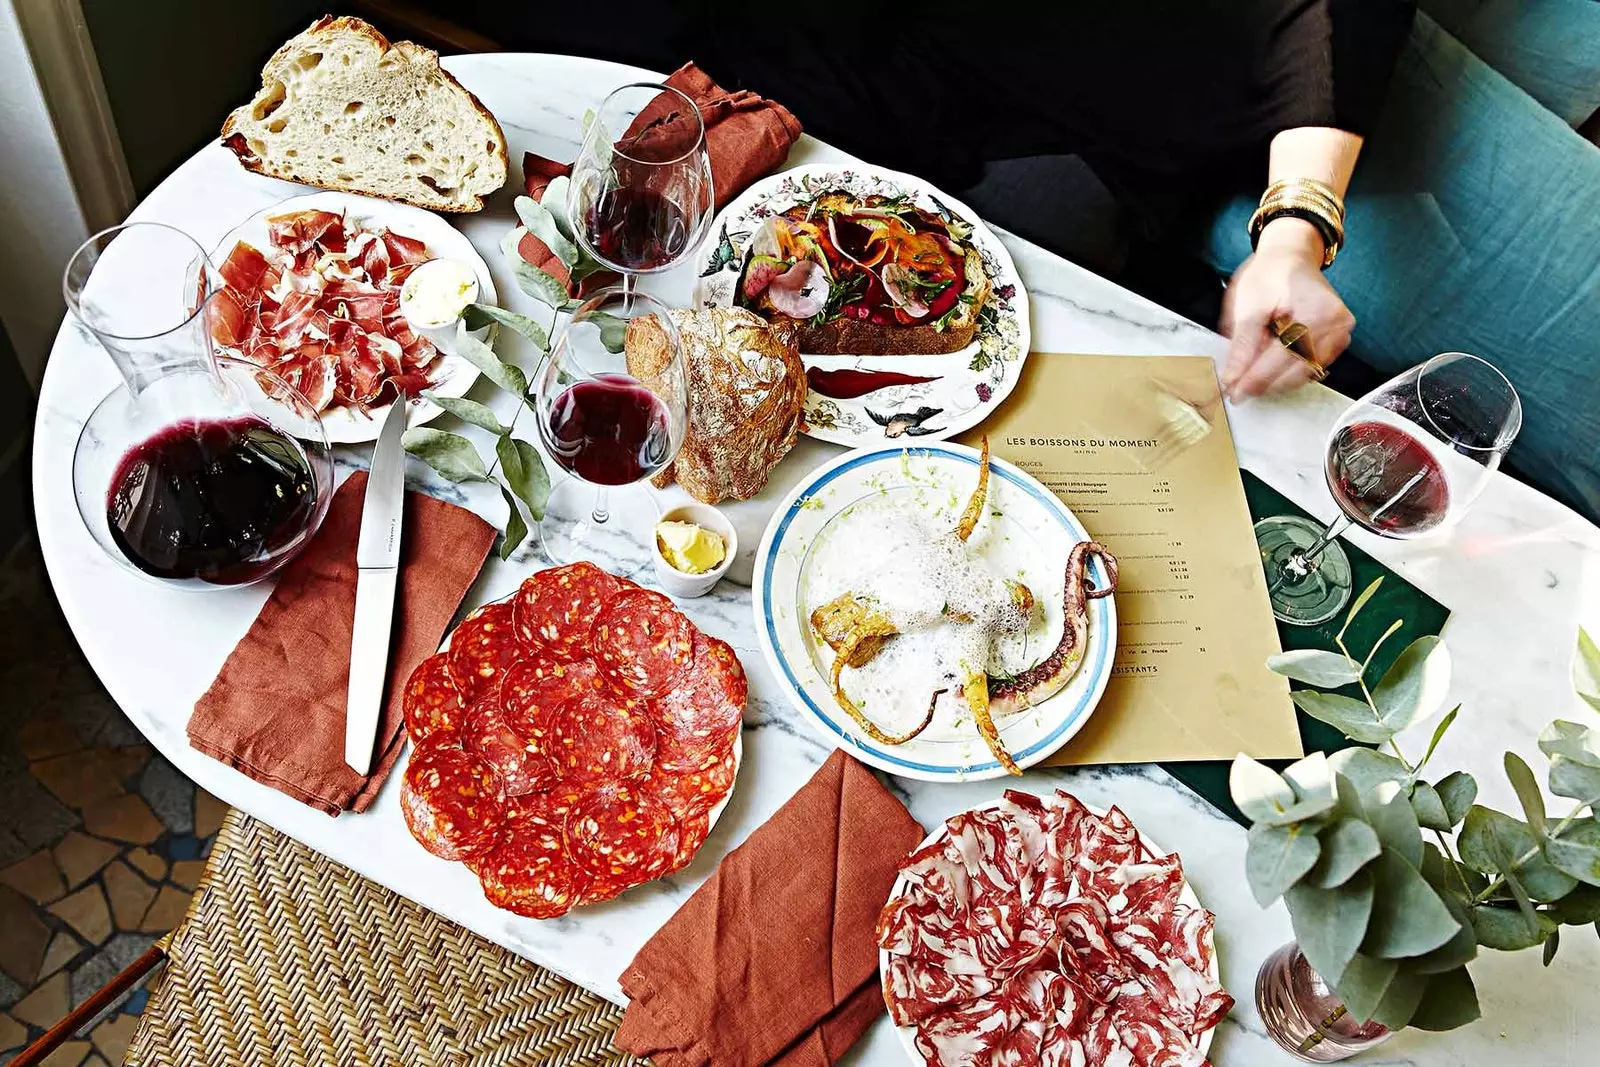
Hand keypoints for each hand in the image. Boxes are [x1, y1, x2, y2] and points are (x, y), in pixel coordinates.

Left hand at [1219, 217, 1354, 398]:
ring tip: (1251, 372)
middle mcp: (1336, 326)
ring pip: (1304, 373)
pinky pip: (1311, 366)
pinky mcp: (1338, 341)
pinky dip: (1288, 370)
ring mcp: (1341, 335)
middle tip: (1238, 390)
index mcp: (1316, 313)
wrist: (1291, 256)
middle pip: (1296, 370)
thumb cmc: (1271, 274)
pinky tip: (1269, 364)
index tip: (1234, 392)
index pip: (1282, 358)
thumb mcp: (1248, 305)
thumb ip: (1242, 346)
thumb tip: (1232, 379)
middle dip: (1264, 382)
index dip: (1255, 379)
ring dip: (1276, 378)